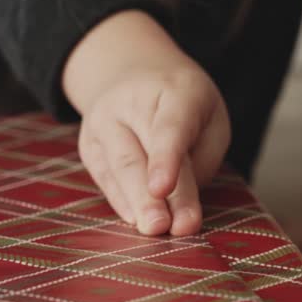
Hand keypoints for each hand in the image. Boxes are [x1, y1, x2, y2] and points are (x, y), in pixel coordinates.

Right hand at [63, 11, 230, 236]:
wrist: (135, 73)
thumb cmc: (185, 104)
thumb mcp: (211, 117)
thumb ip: (204, 156)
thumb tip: (179, 201)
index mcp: (173, 90)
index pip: (169, 126)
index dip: (165, 158)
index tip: (162, 188)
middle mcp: (129, 102)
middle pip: (139, 154)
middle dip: (150, 195)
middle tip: (163, 227)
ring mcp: (103, 122)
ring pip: (118, 168)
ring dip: (135, 202)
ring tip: (152, 229)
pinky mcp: (89, 145)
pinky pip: (105, 177)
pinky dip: (121, 200)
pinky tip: (135, 220)